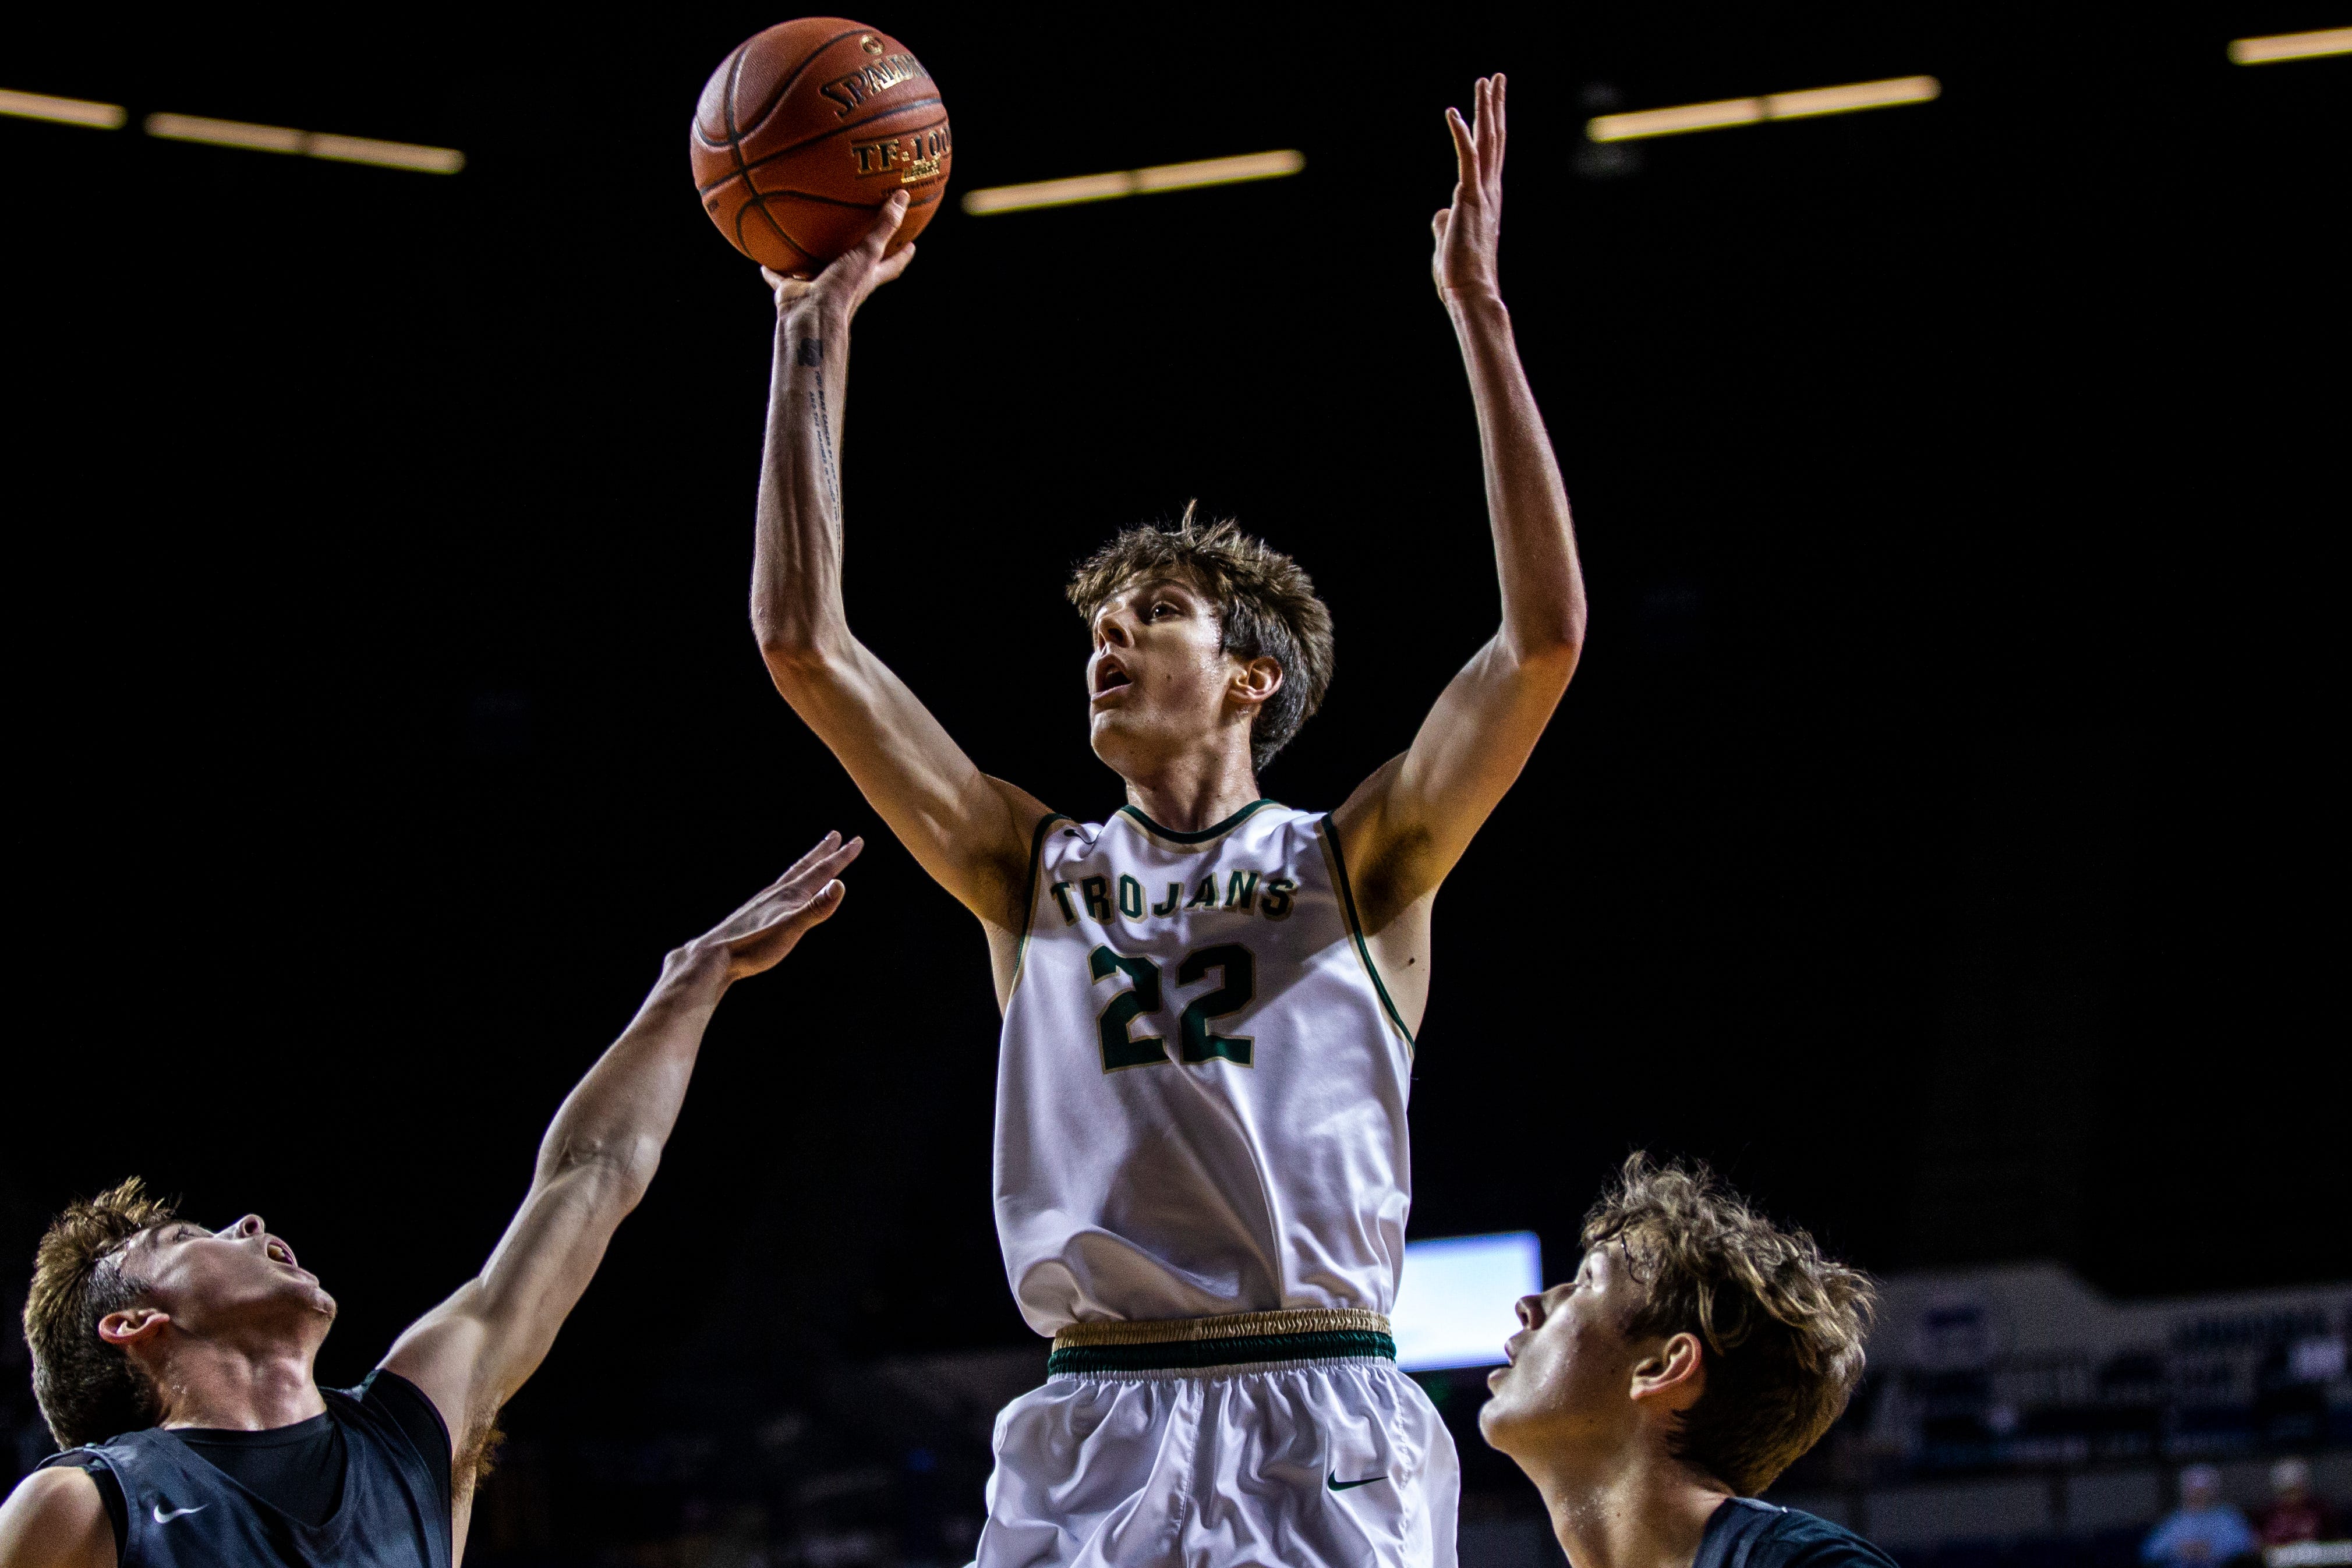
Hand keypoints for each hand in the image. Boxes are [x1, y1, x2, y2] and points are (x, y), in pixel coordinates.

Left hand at [678, 831, 863, 982]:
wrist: (716, 956)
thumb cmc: (754, 946)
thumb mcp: (791, 929)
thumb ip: (816, 908)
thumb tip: (840, 884)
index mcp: (790, 895)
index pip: (822, 871)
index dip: (841, 857)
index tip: (857, 840)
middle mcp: (777, 893)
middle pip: (805, 867)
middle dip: (823, 852)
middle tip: (835, 836)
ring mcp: (764, 902)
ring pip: (791, 877)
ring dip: (806, 865)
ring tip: (812, 859)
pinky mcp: (755, 913)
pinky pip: (779, 890)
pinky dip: (790, 883)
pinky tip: (784, 892)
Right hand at [763, 192, 916, 320]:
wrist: (811, 315)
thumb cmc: (844, 288)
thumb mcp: (868, 253)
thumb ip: (884, 226)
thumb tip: (903, 197)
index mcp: (866, 277)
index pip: (891, 265)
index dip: (902, 255)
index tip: (911, 244)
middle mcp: (844, 282)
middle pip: (854, 266)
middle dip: (856, 253)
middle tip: (857, 232)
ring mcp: (818, 286)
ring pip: (815, 268)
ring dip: (810, 257)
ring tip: (806, 238)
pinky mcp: (794, 290)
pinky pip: (781, 276)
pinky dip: (774, 269)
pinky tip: (765, 256)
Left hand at [1432, 75, 1505, 302]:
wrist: (1471, 291)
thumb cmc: (1460, 273)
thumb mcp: (1449, 241)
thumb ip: (1445, 223)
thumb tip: (1440, 213)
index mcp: (1487, 199)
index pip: (1492, 154)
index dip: (1492, 124)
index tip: (1492, 101)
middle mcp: (1491, 190)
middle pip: (1495, 138)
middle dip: (1494, 106)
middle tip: (1496, 78)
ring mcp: (1483, 193)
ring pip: (1488, 141)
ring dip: (1486, 108)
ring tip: (1486, 80)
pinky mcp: (1470, 198)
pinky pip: (1467, 158)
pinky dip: (1460, 134)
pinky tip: (1453, 112)